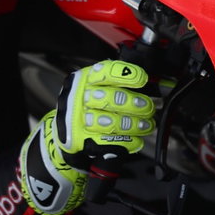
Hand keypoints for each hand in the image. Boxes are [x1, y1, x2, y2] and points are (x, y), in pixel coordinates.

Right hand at [17, 61, 155, 214]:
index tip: (142, 80)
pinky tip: (136, 141)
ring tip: (146, 125)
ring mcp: (78, 121)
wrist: (63, 132)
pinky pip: (108, 142)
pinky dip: (126, 142)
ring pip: (111, 123)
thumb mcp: (96, 87)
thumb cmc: (87, 105)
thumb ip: (119, 83)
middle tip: (148, 107)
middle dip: (134, 104)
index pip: (105, 72)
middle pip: (111, 99)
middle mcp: (78, 98)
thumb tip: (152, 86)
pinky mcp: (81, 141)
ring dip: (133, 125)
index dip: (126, 74)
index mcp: (84, 80)